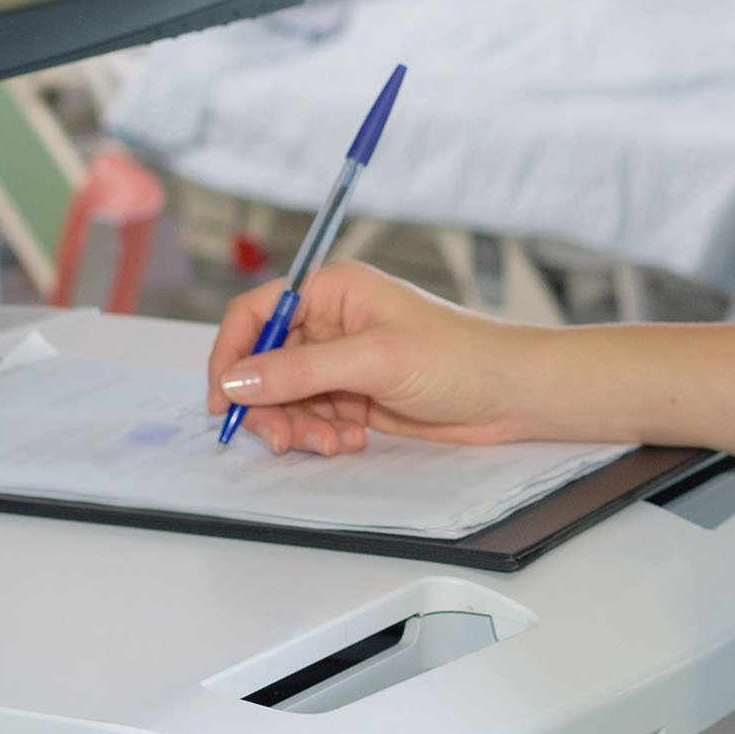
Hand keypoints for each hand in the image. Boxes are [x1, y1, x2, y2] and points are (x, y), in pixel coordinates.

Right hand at [205, 262, 545, 454]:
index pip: (256, 314)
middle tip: (282, 439)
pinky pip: (312, 418)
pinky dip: (320, 436)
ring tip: (332, 443)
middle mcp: (330, 322)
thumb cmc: (459, 357)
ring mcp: (341, 362)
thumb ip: (301, 371)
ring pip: (285, 398)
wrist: (511, 394)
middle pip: (263, 363)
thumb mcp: (375, 361)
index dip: (231, 354)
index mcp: (332, 290)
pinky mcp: (355, 396)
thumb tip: (238, 379)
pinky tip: (352, 441)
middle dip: (266, 404)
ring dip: (297, 427)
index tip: (223, 398)